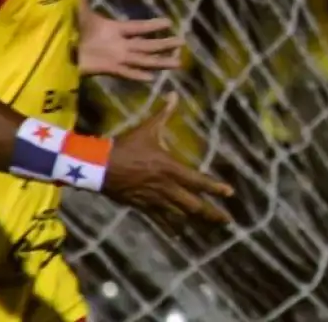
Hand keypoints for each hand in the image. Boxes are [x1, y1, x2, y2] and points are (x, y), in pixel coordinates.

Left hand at [77, 0, 182, 82]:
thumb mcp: (78, 6)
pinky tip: (153, 79)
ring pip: (142, 60)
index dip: (153, 25)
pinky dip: (138, 76)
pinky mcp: (107, 69)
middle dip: (164, 44)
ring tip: (177, 63)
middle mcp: (118, 44)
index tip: (169, 22)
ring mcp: (115, 58)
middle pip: (146, 45)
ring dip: (159, 62)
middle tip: (182, 43)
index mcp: (113, 29)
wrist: (55, 48)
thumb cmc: (67, 27)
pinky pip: (127, 73)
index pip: (139, 27)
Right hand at [104, 93, 233, 227]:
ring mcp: (154, 200)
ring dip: (197, 222)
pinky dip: (172, 227)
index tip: (230, 192)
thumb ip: (163, 113)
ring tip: (212, 229)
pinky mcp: (143, 207)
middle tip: (228, 220)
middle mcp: (165, 187)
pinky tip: (180, 235)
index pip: (198, 180)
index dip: (215, 187)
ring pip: (180, 215)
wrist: (98, 167)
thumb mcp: (147, 129)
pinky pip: (161, 220)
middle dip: (212, 213)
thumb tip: (173, 93)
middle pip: (193, 204)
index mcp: (169, 168)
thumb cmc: (126, 146)